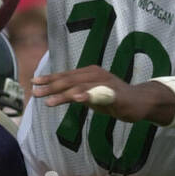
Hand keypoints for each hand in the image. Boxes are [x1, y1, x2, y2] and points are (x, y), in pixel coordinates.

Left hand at [32, 65, 159, 124]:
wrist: (141, 102)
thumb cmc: (116, 98)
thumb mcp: (93, 94)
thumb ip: (78, 93)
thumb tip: (59, 94)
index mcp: (90, 73)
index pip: (66, 75)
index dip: (50, 78)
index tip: (34, 82)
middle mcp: (96, 75)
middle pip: (70, 80)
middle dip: (51, 86)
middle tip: (36, 93)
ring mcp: (106, 84)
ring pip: (81, 87)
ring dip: (64, 94)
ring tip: (49, 101)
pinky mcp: (115, 95)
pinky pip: (99, 95)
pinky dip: (87, 96)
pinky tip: (77, 99)